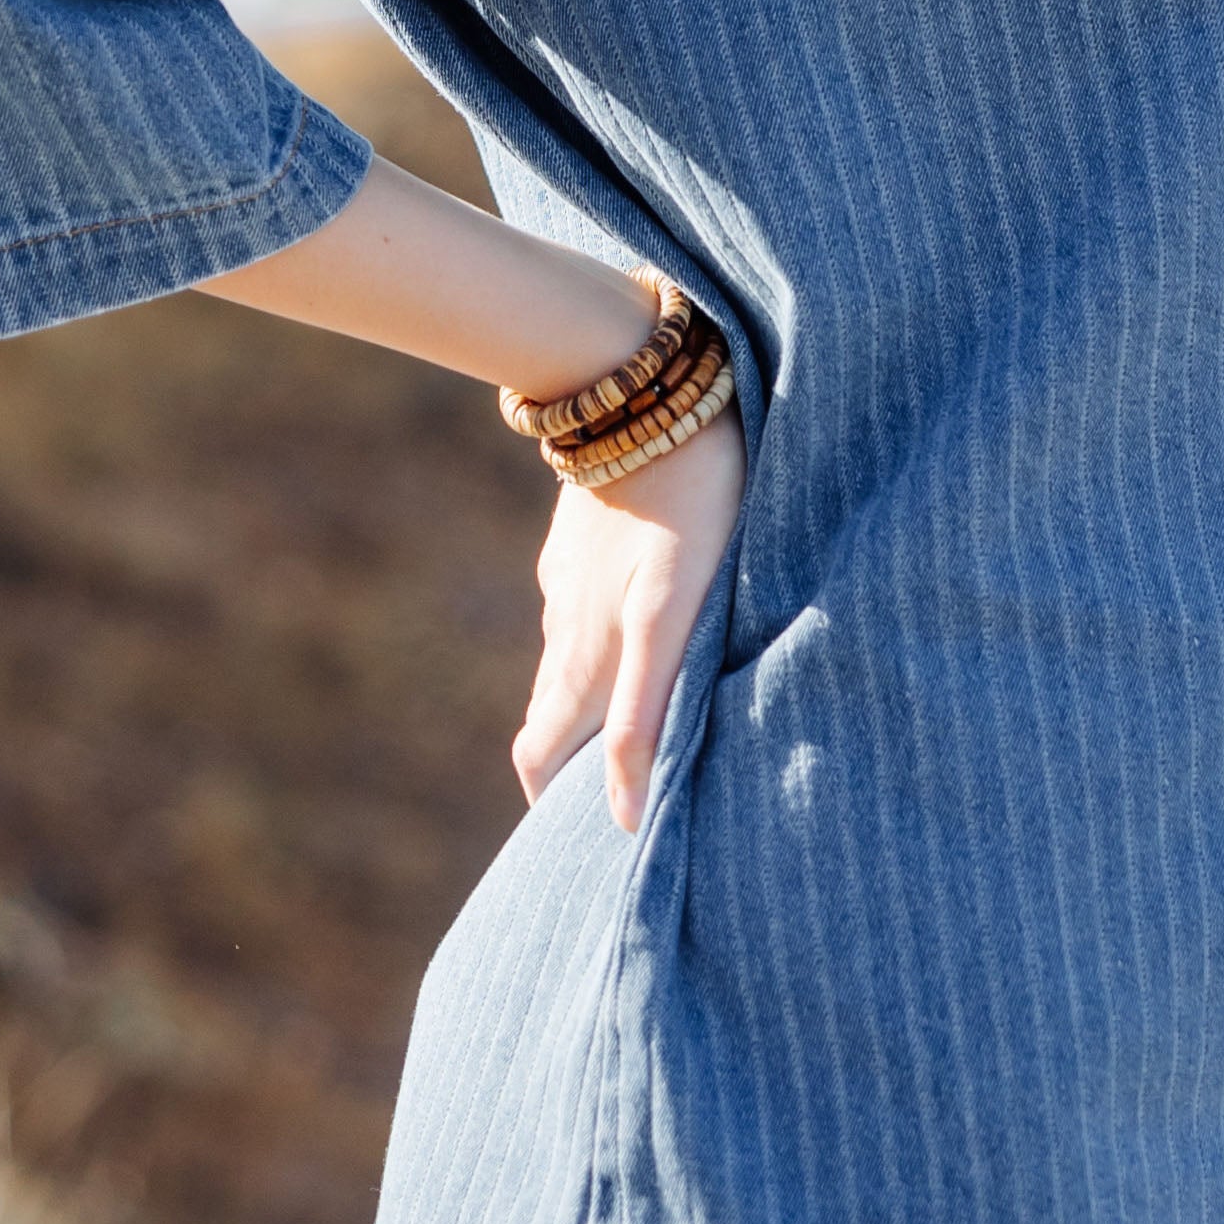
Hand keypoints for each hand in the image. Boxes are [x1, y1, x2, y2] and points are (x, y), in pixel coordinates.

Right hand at [513, 410, 744, 834]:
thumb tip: (623, 814)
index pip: (539, 759)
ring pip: (569, 659)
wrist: (645, 389)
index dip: (551, 803)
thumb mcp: (671, 614)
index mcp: (584, 658)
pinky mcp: (579, 538)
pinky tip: (641, 620)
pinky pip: (581, 606)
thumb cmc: (685, 507)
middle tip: (617, 788)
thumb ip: (648, 711)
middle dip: (572, 762)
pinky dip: (602, 637)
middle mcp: (563, 627)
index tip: (580, 835)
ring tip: (646, 714)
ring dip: (593, 698)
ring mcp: (567, 578)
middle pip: (551, 717)